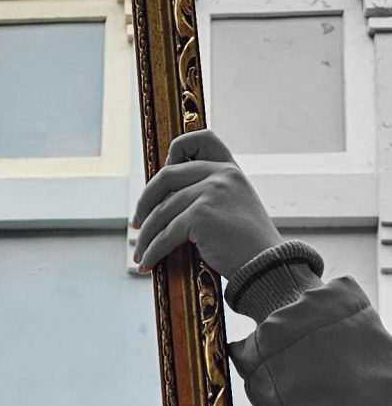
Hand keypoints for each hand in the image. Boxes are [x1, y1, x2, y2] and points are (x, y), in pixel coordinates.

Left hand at [132, 131, 280, 276]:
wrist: (268, 266)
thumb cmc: (250, 245)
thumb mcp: (236, 207)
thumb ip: (212, 195)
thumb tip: (168, 204)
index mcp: (230, 169)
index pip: (200, 139)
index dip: (175, 151)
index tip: (162, 179)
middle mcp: (221, 174)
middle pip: (166, 177)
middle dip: (145, 201)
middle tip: (137, 222)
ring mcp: (210, 192)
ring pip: (162, 212)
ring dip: (146, 236)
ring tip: (140, 253)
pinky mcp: (201, 215)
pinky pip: (166, 234)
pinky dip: (153, 251)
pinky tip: (148, 263)